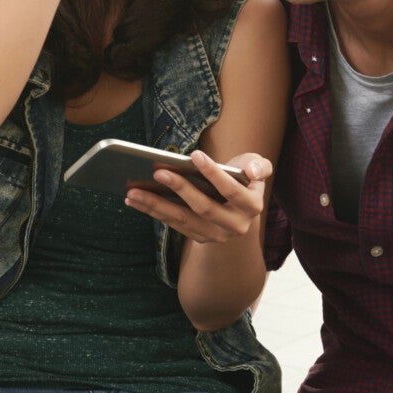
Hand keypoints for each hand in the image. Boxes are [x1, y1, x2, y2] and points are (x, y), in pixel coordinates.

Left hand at [125, 151, 270, 243]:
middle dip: (180, 189)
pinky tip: (133, 199)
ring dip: (156, 205)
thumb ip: (259, 166)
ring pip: (183, 221)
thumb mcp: (255, 168)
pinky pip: (172, 225)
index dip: (214, 173)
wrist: (239, 211)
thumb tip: (251, 170)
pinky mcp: (198, 238)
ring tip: (133, 191)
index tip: (194, 154)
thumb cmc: (242, 180)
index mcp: (252, 206)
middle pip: (204, 208)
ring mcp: (216, 234)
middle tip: (157, 172)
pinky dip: (152, 211)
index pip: (231, 190)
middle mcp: (235, 225)